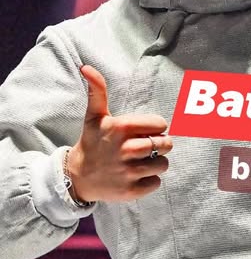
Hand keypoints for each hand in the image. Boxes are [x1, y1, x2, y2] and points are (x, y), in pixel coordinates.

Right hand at [67, 65, 172, 202]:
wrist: (77, 177)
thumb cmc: (92, 141)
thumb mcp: (94, 115)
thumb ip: (98, 90)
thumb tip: (86, 66)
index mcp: (121, 128)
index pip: (161, 124)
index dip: (156, 127)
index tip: (144, 131)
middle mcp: (126, 150)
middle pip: (166, 144)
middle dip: (160, 144)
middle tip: (145, 147)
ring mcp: (128, 172)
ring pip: (163, 164)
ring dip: (156, 163)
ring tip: (140, 161)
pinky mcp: (130, 192)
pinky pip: (156, 183)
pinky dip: (150, 180)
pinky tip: (136, 175)